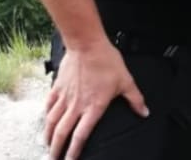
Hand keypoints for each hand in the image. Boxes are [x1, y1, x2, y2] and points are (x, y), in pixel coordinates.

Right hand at [44, 41, 147, 159]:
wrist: (86, 43)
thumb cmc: (105, 60)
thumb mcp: (125, 80)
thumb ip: (135, 99)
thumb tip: (144, 112)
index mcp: (93, 107)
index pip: (81, 136)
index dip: (74, 151)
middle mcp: (76, 105)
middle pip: (63, 133)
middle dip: (57, 149)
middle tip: (54, 159)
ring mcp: (65, 96)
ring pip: (52, 121)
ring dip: (49, 136)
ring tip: (48, 145)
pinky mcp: (58, 86)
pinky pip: (49, 105)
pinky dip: (46, 115)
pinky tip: (46, 121)